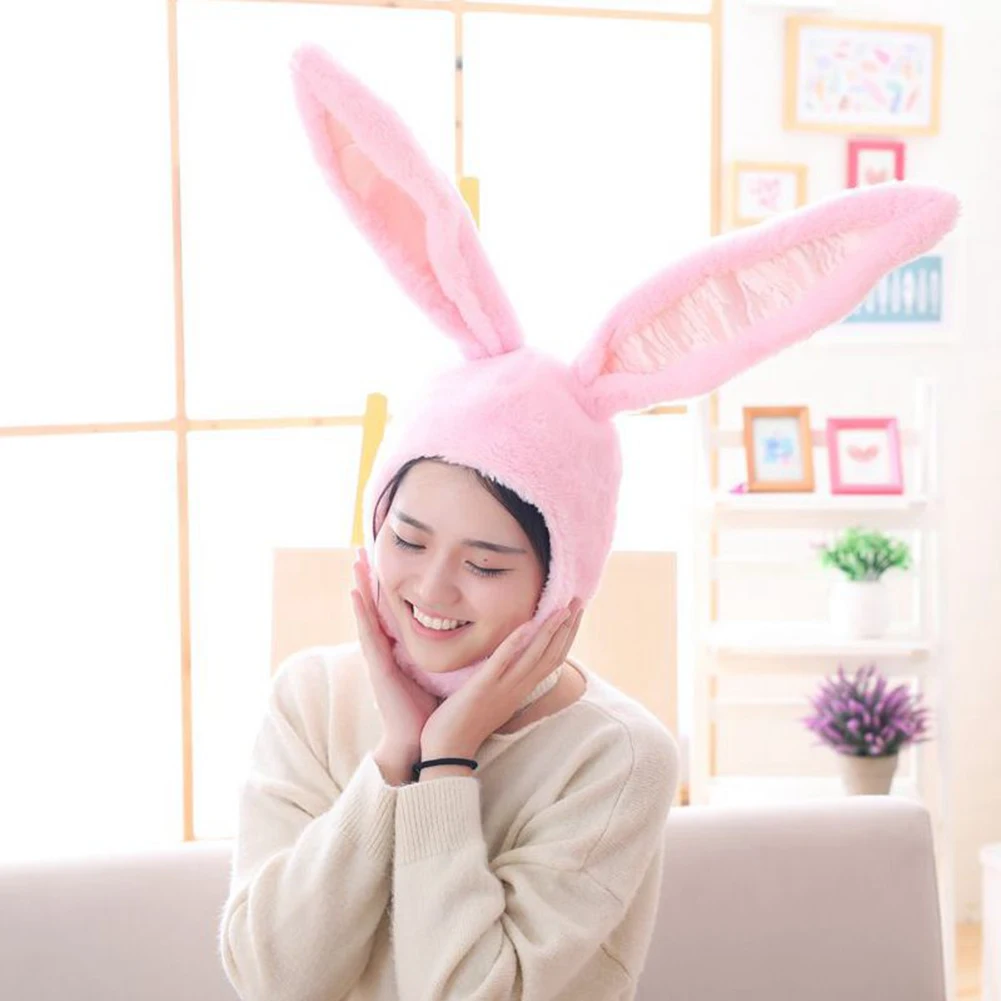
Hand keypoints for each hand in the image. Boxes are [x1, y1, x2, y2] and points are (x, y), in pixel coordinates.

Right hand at [351, 549, 439, 767]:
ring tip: (355, 561)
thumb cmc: (431, 712)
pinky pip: (367, 634)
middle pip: (376, 607)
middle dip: (370, 579)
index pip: (393, 612)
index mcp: (400, 652)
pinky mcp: (377, 667)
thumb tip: (465, 636)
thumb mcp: (439, 674)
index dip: (387, 587)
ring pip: (367, 614)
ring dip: (360, 587)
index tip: (384, 560)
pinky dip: (360, 613)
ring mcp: (379, 658)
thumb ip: (444, 655)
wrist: (422, 742)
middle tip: (362, 550)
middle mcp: (387, 651)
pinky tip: (354, 593)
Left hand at [419, 599, 583, 762]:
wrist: (448, 749)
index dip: (566, 636)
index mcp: (522, 690)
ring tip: (563, 609)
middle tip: (579, 602)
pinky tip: (528, 625)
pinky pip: (503, 663)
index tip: (575, 614)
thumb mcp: (494, 698)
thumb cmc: (466, 722)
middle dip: (567, 628)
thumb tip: (511, 660)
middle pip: (552, 655)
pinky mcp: (483, 688)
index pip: (552, 660)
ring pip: (535, 657)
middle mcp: (519, 688)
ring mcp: (503, 688)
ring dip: (551, 631)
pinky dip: (517, 643)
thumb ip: (505, 679)